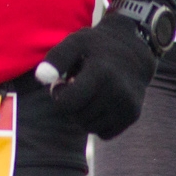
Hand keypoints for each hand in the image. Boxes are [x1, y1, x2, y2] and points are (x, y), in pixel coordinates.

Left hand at [34, 11, 155, 138]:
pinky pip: (104, 133)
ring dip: (84, 114)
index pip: (67, 103)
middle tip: (79, 85)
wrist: (134, 53)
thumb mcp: (76, 42)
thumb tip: (41, 78)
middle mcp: (117, 91)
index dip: (58, 94)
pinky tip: (102, 102)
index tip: (63, 82)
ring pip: (89, 127)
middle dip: (72, 104)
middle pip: (76, 116)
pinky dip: (98, 122)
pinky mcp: (132, 116)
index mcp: (101, 72)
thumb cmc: (97, 47)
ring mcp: (127, 105)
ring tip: (91, 92)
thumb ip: (56, 58)